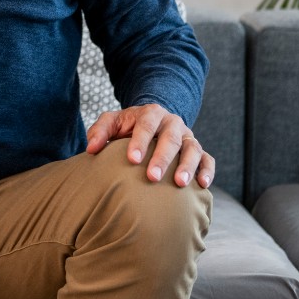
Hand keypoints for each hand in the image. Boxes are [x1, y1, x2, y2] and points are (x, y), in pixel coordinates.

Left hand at [86, 103, 213, 188]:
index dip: (140, 141)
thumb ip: (100, 131)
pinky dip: (208, 170)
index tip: (132, 159)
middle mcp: (172, 123)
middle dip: (162, 157)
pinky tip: (202, 185)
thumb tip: (90, 149)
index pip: (146, 125)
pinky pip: (208, 159)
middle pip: (171, 138)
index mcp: (151, 113)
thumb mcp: (112, 122)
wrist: (152, 123)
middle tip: (152, 177)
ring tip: (179, 183)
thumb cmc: (128, 126)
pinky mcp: (199, 151)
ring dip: (187, 165)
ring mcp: (188, 137)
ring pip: (192, 148)